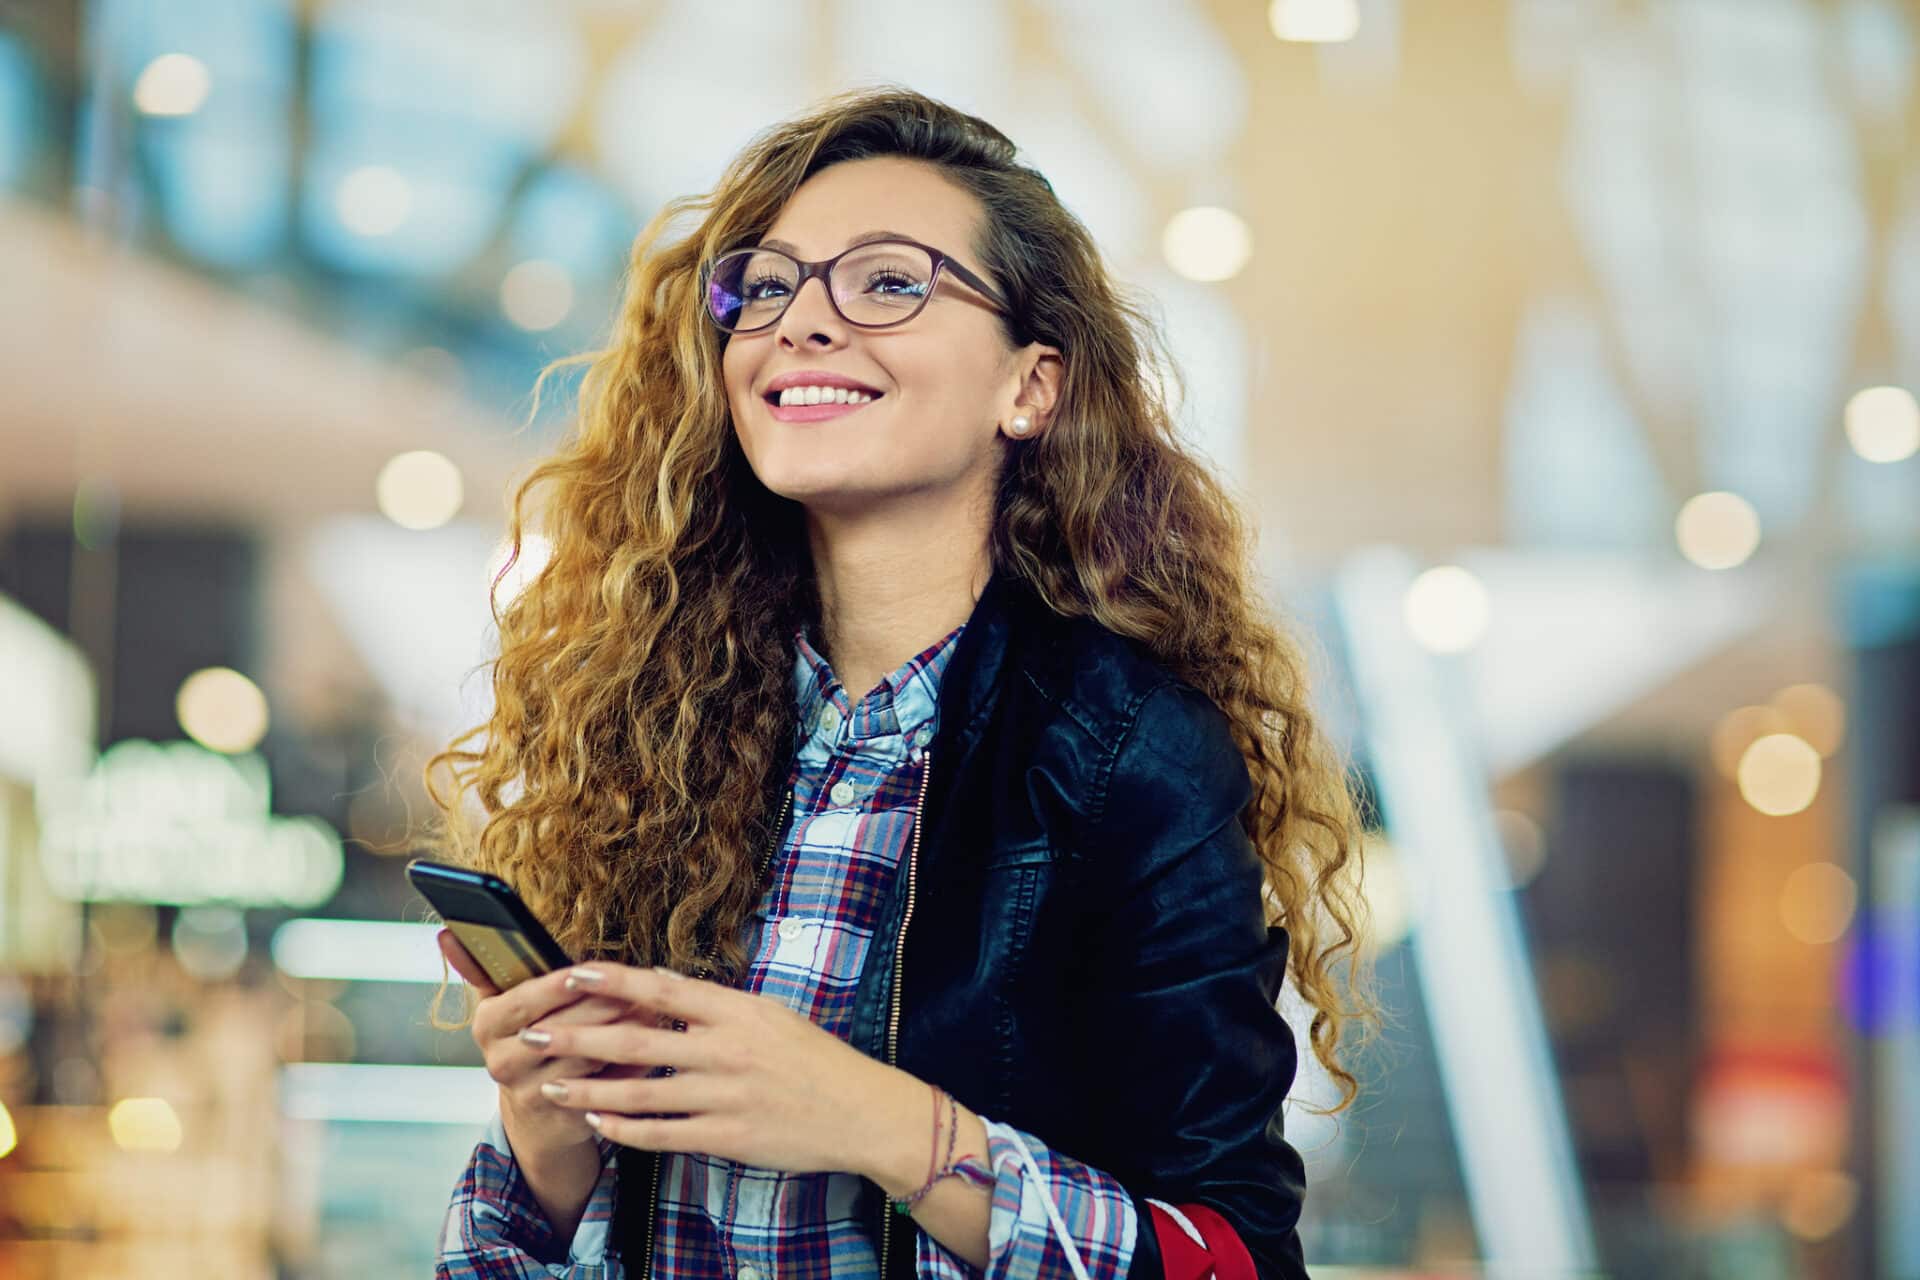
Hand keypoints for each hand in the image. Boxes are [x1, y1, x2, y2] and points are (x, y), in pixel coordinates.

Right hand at [438, 931, 651, 1159]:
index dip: (553, 987)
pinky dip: (632, 1063)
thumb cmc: (525, 1039)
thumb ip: (483, 967)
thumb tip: (446, 933)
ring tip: (652, 1007)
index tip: (581, 972)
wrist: (536, 1112)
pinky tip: (654, 1043)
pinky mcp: (566, 1114)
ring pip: (586, 1058)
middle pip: (558, 1030)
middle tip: (635, 986)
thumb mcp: (502, 1003)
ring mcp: (534, 1092)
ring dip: (623, 1031)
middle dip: (601, 1005)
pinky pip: (606, 1085)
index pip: (521, 1002)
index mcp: (488, 1026)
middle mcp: (503, 1062)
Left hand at [518, 962, 902, 1174]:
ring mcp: (724, 1096)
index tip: (570, 973)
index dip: (612, 980)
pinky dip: (625, 1130)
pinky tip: (598, 1123)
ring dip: (589, 1089)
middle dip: (578, 1036)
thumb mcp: (770, 1015)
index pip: (661, 989)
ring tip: (550, 1086)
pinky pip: (663, 1134)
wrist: (861, 1110)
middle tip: (533, 1031)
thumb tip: (665, 986)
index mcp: (737, 1011)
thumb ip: (716, 1005)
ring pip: (640, 1092)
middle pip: (636, 1040)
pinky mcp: (727, 1137)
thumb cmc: (815, 1059)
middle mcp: (725, 1050)